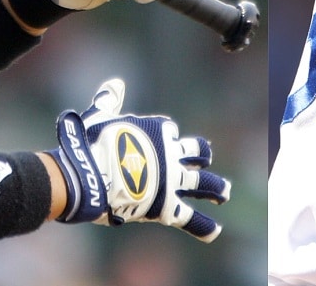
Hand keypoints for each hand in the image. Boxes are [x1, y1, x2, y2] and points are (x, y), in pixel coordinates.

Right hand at [48, 78, 230, 241]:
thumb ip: (110, 100)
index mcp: (158, 131)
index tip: (162, 141)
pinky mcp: (166, 206)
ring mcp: (171, 180)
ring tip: (224, 193)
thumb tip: (115, 83)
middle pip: (195, 154)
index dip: (167, 137)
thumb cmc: (92, 143)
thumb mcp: (101, 115)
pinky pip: (188, 217)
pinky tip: (215, 231)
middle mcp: (171, 155)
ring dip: (215, 188)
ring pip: (200, 183)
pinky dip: (203, 225)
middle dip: (202, 157)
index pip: (171, 132)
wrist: (91, 173)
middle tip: (207, 161)